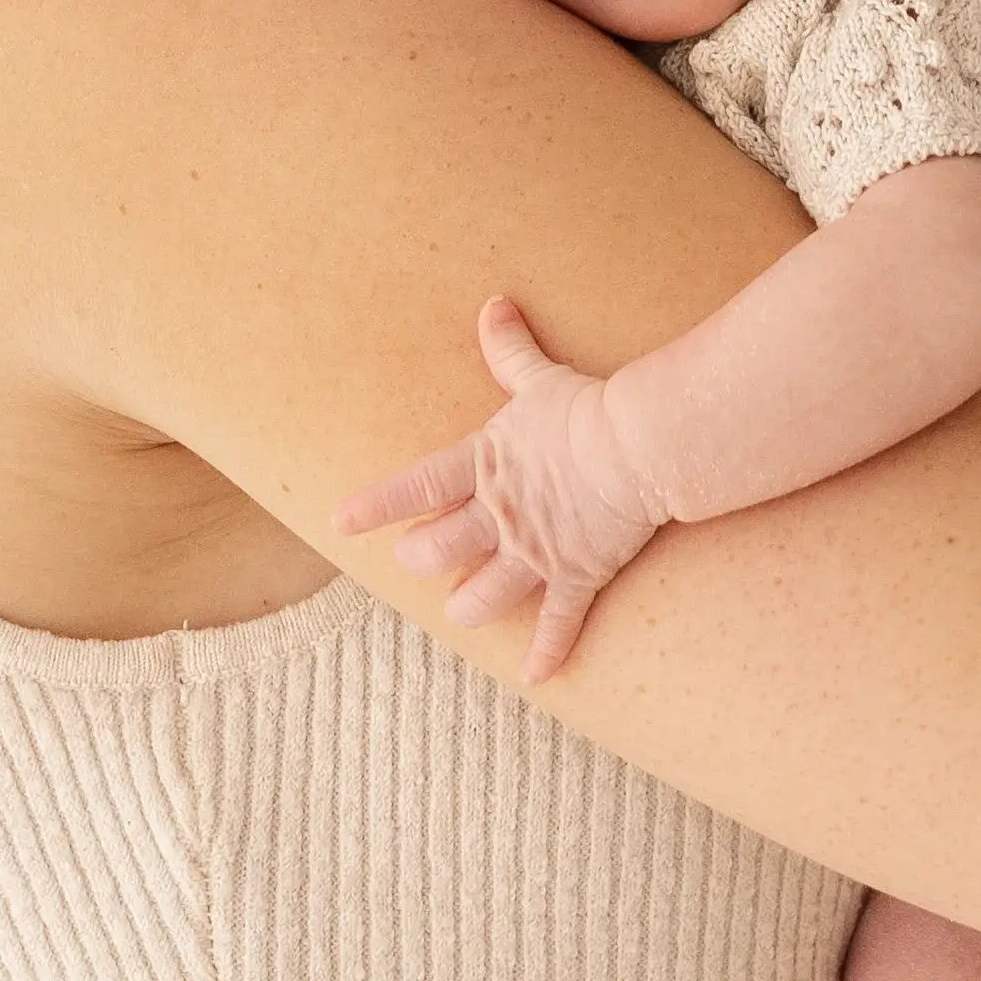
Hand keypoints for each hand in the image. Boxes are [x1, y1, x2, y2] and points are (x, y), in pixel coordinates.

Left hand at [337, 295, 672, 678]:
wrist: (638, 445)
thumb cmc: (588, 408)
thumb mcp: (541, 378)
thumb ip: (510, 349)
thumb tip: (494, 304)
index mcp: (483, 466)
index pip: (414, 488)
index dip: (376, 507)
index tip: (342, 523)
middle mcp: (497, 516)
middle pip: (436, 552)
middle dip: (420, 559)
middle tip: (417, 559)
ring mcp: (534, 552)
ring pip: (481, 598)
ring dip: (466, 607)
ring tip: (460, 609)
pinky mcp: (575, 575)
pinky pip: (556, 624)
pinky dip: (548, 652)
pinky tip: (539, 676)